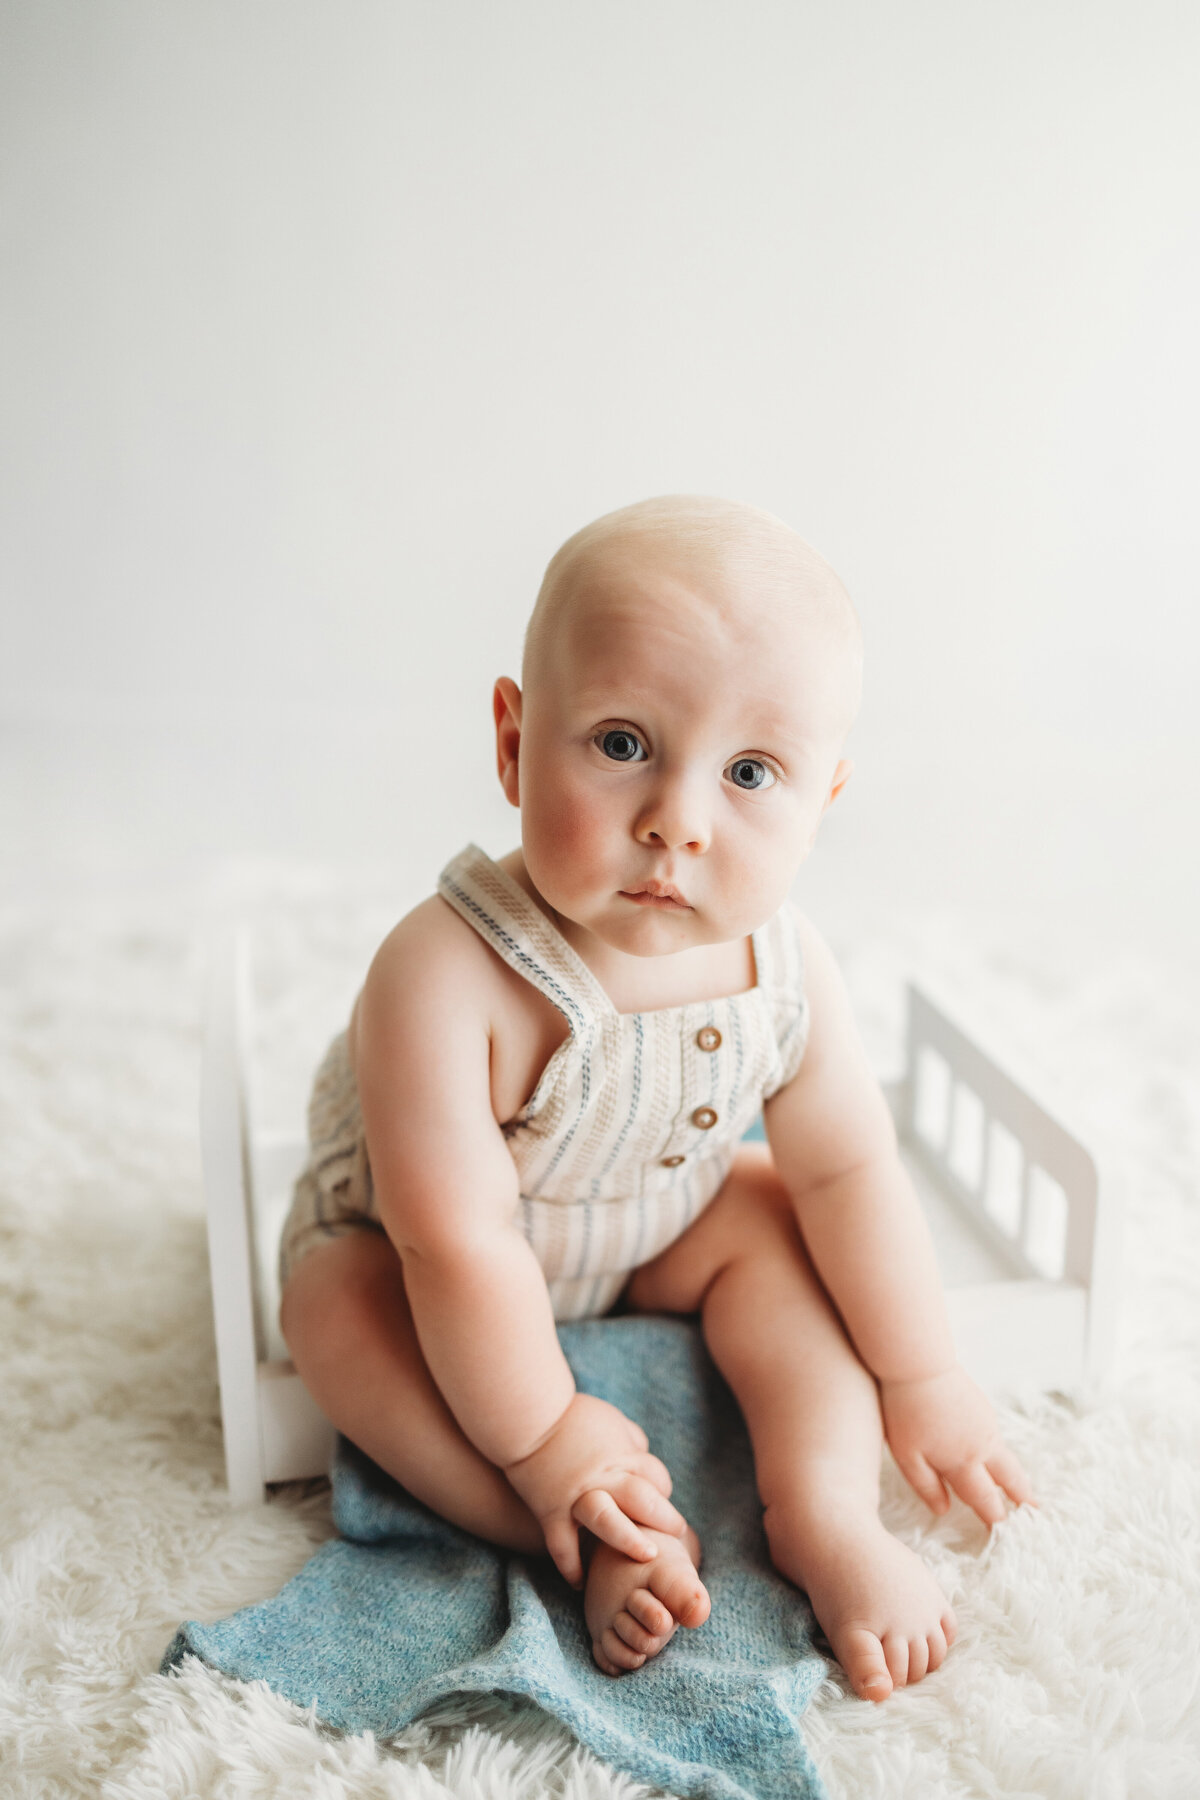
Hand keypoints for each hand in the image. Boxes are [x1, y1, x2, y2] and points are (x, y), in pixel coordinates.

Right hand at [504, 1392, 685, 1587]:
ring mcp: (575, 1497)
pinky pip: (562, 1546)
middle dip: (663, 1518)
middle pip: (642, 1498)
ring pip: (607, 1521)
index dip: (663, 1489)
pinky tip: (581, 1583)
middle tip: (678, 1533)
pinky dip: (571, 1567)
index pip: (655, 1476)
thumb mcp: (608, 1419)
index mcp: (619, 1454)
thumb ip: (628, 1437)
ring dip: (628, 1540)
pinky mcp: (550, 1511)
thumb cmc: (570, 1415)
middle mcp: (602, 1478)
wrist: (526, 1416)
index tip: (663, 1499)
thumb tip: (641, 1449)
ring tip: (647, 1556)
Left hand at [880, 1366, 1035, 1526]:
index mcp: (964, 1462)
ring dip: (1016, 1477)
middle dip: (1023, 1499)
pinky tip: (994, 1458)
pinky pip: (996, 1440)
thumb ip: (926, 1485)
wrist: (919, 1362)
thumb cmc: (906, 1410)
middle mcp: (983, 1446)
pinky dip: (1001, 1455)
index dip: (995, 1518)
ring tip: (1022, 1491)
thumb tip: (944, 1510)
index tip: (1005, 1533)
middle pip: (1011, 1479)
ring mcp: (987, 1424)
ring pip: (1007, 1458)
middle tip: (1036, 1513)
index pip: (986, 1500)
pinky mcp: (983, 1408)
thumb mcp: (907, 1454)